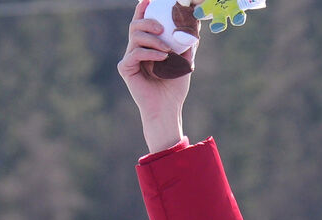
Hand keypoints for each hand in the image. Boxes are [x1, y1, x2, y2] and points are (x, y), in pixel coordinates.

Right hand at [118, 0, 197, 152]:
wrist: (167, 109)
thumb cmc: (174, 88)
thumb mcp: (184, 62)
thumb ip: (187, 45)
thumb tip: (196, 27)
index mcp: (147, 46)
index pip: (143, 23)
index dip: (144, 9)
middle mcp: (135, 50)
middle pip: (136, 25)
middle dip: (148, 21)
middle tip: (162, 28)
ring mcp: (129, 59)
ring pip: (135, 37)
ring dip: (152, 39)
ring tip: (167, 49)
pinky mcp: (125, 69)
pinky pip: (135, 53)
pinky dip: (150, 53)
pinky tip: (163, 57)